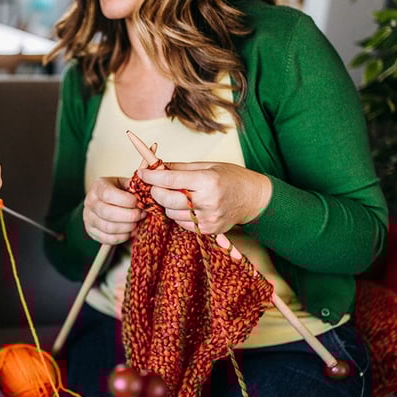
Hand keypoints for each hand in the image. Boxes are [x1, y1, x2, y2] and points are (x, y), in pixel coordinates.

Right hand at [83, 176, 147, 244]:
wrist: (104, 203)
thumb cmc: (119, 192)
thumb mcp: (124, 184)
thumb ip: (134, 186)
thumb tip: (148, 188)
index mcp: (98, 187)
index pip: (108, 194)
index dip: (126, 201)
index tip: (139, 204)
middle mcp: (90, 202)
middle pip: (107, 212)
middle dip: (129, 216)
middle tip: (141, 215)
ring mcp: (89, 218)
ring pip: (107, 227)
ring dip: (126, 227)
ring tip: (137, 224)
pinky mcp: (92, 231)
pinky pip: (107, 238)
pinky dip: (122, 237)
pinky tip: (129, 232)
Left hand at [137, 162, 271, 234]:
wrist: (254, 199)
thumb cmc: (231, 178)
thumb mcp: (207, 165)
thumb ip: (179, 168)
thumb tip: (154, 166)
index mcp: (207, 181)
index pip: (170, 180)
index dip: (151, 177)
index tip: (142, 173)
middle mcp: (208, 202)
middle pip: (166, 200)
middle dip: (156, 192)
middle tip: (155, 185)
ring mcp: (208, 219)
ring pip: (171, 214)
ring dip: (167, 204)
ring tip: (177, 195)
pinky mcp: (208, 230)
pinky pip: (181, 224)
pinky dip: (178, 214)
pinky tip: (187, 206)